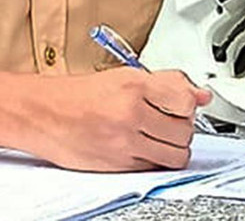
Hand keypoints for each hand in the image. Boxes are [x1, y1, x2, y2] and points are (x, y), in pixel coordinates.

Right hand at [20, 68, 211, 171]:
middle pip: (184, 130)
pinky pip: (154, 167)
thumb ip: (168, 83)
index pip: (186, 101)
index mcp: (134, 86)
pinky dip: (156, 160)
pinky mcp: (117, 165)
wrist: (42, 114)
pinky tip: (144, 147)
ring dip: (174, 148)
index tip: (182, 105)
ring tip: (161, 137)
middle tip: (170, 121)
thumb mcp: (125, 76)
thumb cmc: (79, 95)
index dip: (188, 105)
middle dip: (183, 127)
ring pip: (175, 155)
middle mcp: (130, 114)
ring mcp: (124, 142)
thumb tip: (201, 94)